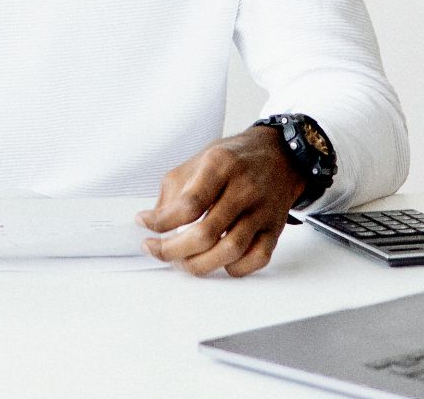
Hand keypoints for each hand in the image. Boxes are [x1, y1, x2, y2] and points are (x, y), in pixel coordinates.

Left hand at [138, 126, 301, 276]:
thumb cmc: (234, 159)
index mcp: (220, 166)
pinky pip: (257, 258)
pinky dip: (235, 268)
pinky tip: (219, 261)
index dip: (161, 222)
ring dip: (200, 264)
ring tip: (182, 261)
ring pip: (231, 250)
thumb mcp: (198, 160)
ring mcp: (262, 211)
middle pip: (206, 233)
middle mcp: (243, 188)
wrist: (280, 154)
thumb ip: (174, 191)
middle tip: (157, 250)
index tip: (144, 225)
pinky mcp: (274, 228)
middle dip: (174, 250)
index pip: (188, 204)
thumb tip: (154, 223)